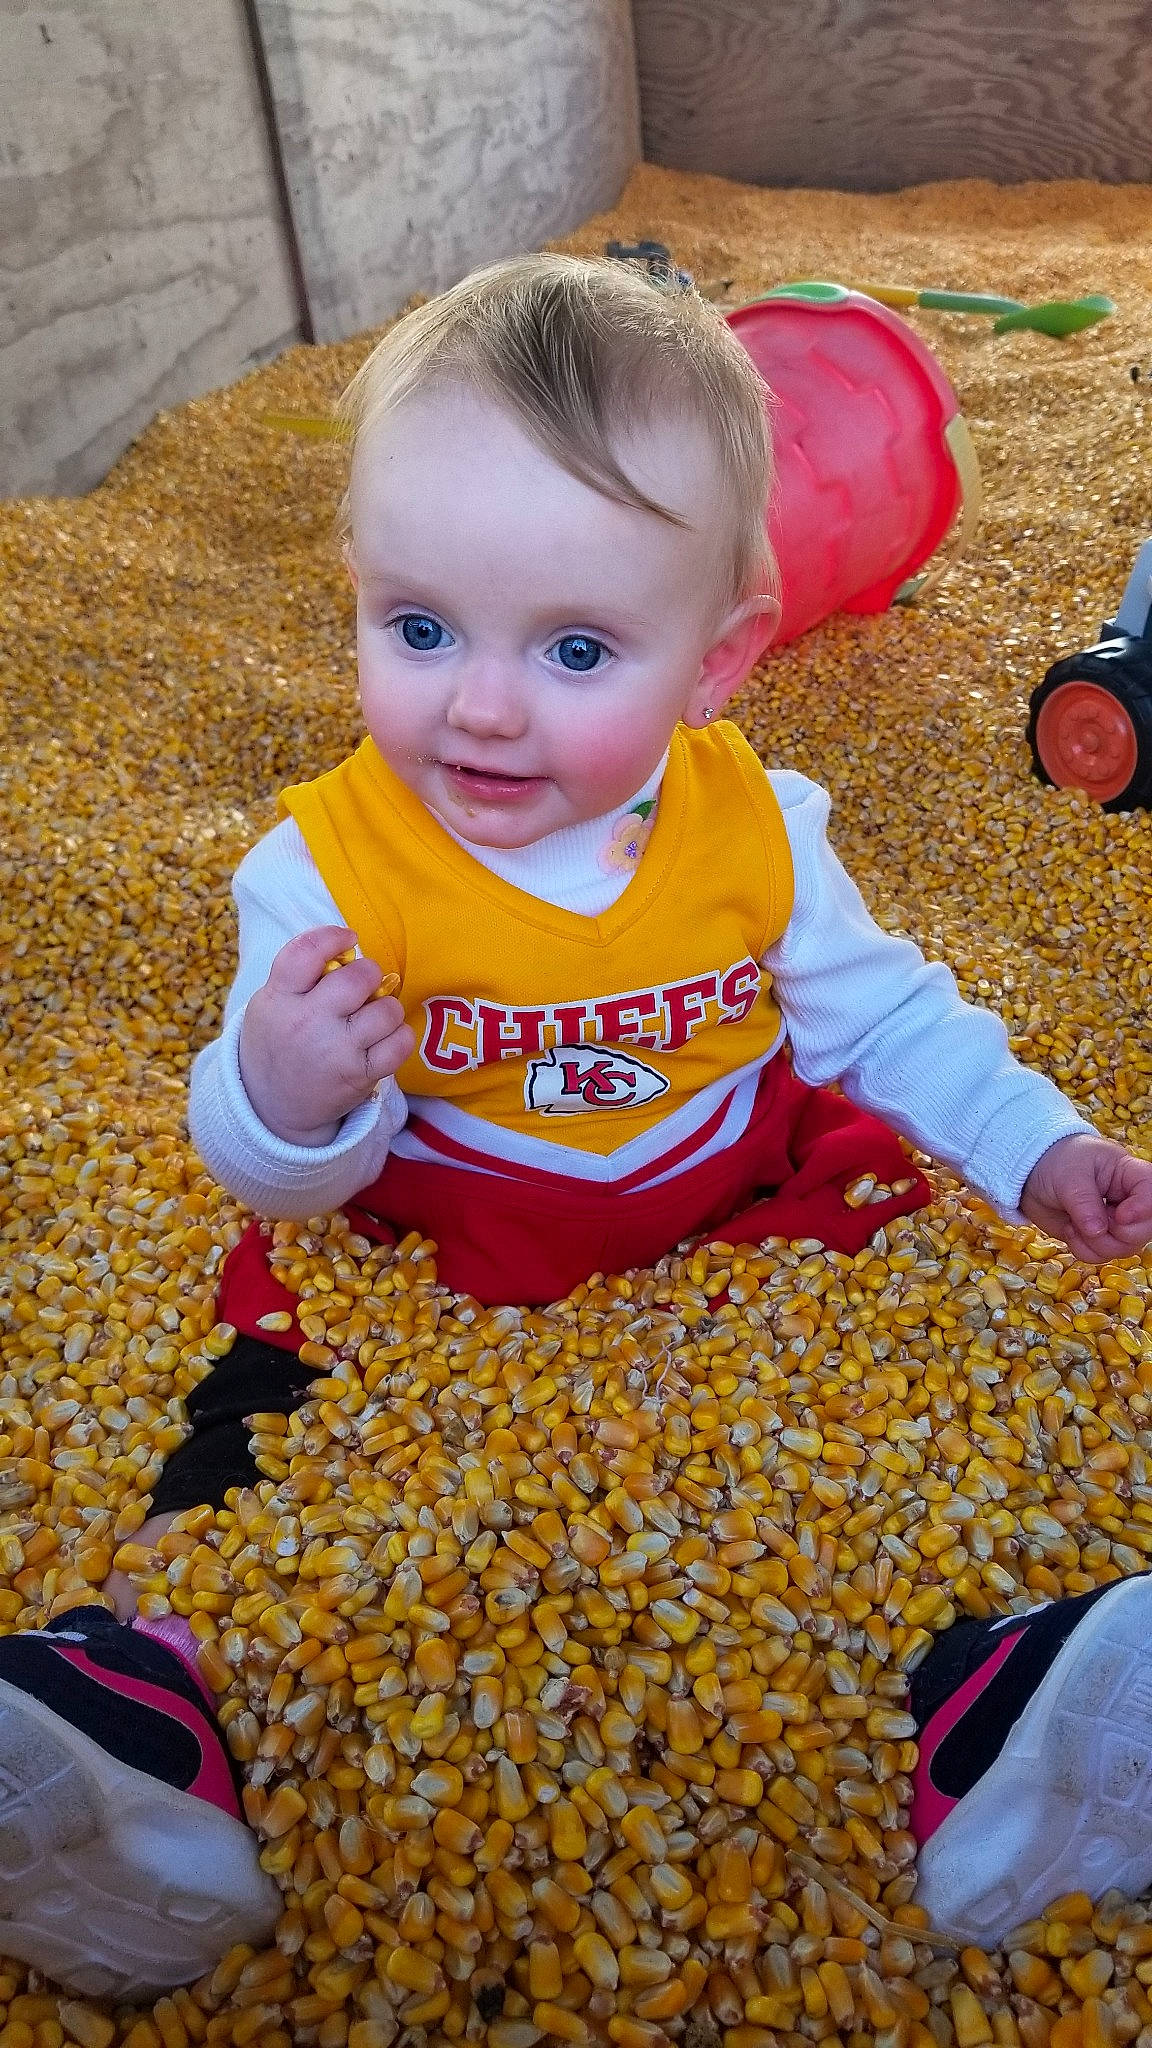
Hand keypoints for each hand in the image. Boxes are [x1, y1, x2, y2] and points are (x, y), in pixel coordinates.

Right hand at [239, 925, 413, 1145]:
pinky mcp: (360, 1075)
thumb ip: (302, 976)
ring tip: (370, 1017)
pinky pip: (401, 1042)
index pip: (307, 952)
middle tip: (362, 985)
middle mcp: (308, 1023)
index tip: (348, 939)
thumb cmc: (277, 1043)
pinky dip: (399, 1036)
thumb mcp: (270, 1004)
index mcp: (279, 998)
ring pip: (387, 1009)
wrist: (270, 1106)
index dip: (334, 936)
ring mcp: (337, 1051)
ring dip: (386, 1008)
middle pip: (359, 977)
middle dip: (368, 974)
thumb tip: (351, 951)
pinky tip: (383, 1038)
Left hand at [1021, 1131, 1151, 1261]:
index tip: (1119, 1216)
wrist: (1031, 1175)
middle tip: (1089, 1222)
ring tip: (1073, 1224)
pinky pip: (1102, 1256)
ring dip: (1095, 1244)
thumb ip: (1084, 1202)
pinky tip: (1070, 1231)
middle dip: (1117, 1234)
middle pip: (1145, 1230)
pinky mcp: (1099, 1238)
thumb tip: (1098, 1231)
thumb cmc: (1056, 1162)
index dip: (1143, 1209)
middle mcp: (1129, 1201)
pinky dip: (1084, 1250)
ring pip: (1124, 1248)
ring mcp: (1115, 1223)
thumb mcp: (1069, 1176)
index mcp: (1129, 1175)